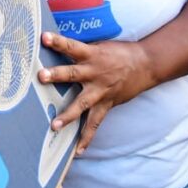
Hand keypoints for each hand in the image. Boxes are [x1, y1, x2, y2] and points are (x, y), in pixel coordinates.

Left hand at [38, 31, 151, 154]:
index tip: (44, 37)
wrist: (145, 65)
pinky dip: (87, 137)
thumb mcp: (99, 47)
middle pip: (73, 74)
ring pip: (82, 103)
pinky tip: (78, 151)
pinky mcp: (106, 104)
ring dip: (68, 114)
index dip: (58, 41)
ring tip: (54, 125)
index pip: (71, 46)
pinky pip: (96, 123)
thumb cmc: (119, 53)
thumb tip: (56, 48)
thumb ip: (80, 51)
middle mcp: (95, 73)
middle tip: (42, 76)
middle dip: (57, 75)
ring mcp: (100, 91)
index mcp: (92, 55)